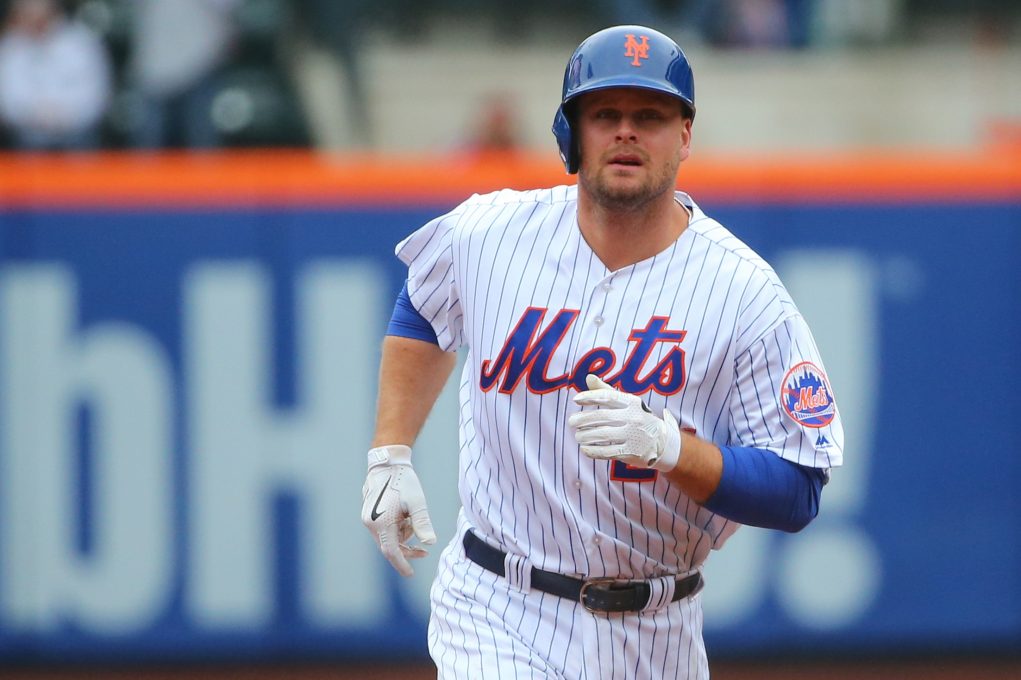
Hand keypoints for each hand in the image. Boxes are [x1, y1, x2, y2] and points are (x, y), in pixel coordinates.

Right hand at [361, 445, 435, 576]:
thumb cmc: (404, 481)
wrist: (387, 463)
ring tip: (411, 518)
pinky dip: (395, 529)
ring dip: (402, 536)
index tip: (411, 574)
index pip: (391, 552)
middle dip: (406, 551)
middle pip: (389, 547)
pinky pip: (383, 529)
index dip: (402, 565)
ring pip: (387, 538)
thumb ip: (422, 524)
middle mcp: (371, 523)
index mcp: (382, 522)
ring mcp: (367, 519)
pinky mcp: (368, 514)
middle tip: (423, 552)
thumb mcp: (417, 503)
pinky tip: (404, 516)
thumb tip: (430, 543)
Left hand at [568, 374, 681, 471]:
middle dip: (583, 419)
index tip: (576, 399)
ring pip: (602, 435)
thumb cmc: (639, 418)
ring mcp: (633, 435)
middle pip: (602, 416)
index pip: (608, 396)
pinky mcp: (631, 452)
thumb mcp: (628, 402)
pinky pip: (607, 451)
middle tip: (571, 421)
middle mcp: (634, 417)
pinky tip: (584, 448)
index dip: (590, 397)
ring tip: (577, 435)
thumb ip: (607, 391)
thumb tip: (588, 378)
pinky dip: (592, 450)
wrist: (663, 443)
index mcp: (633, 402)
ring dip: (585, 435)